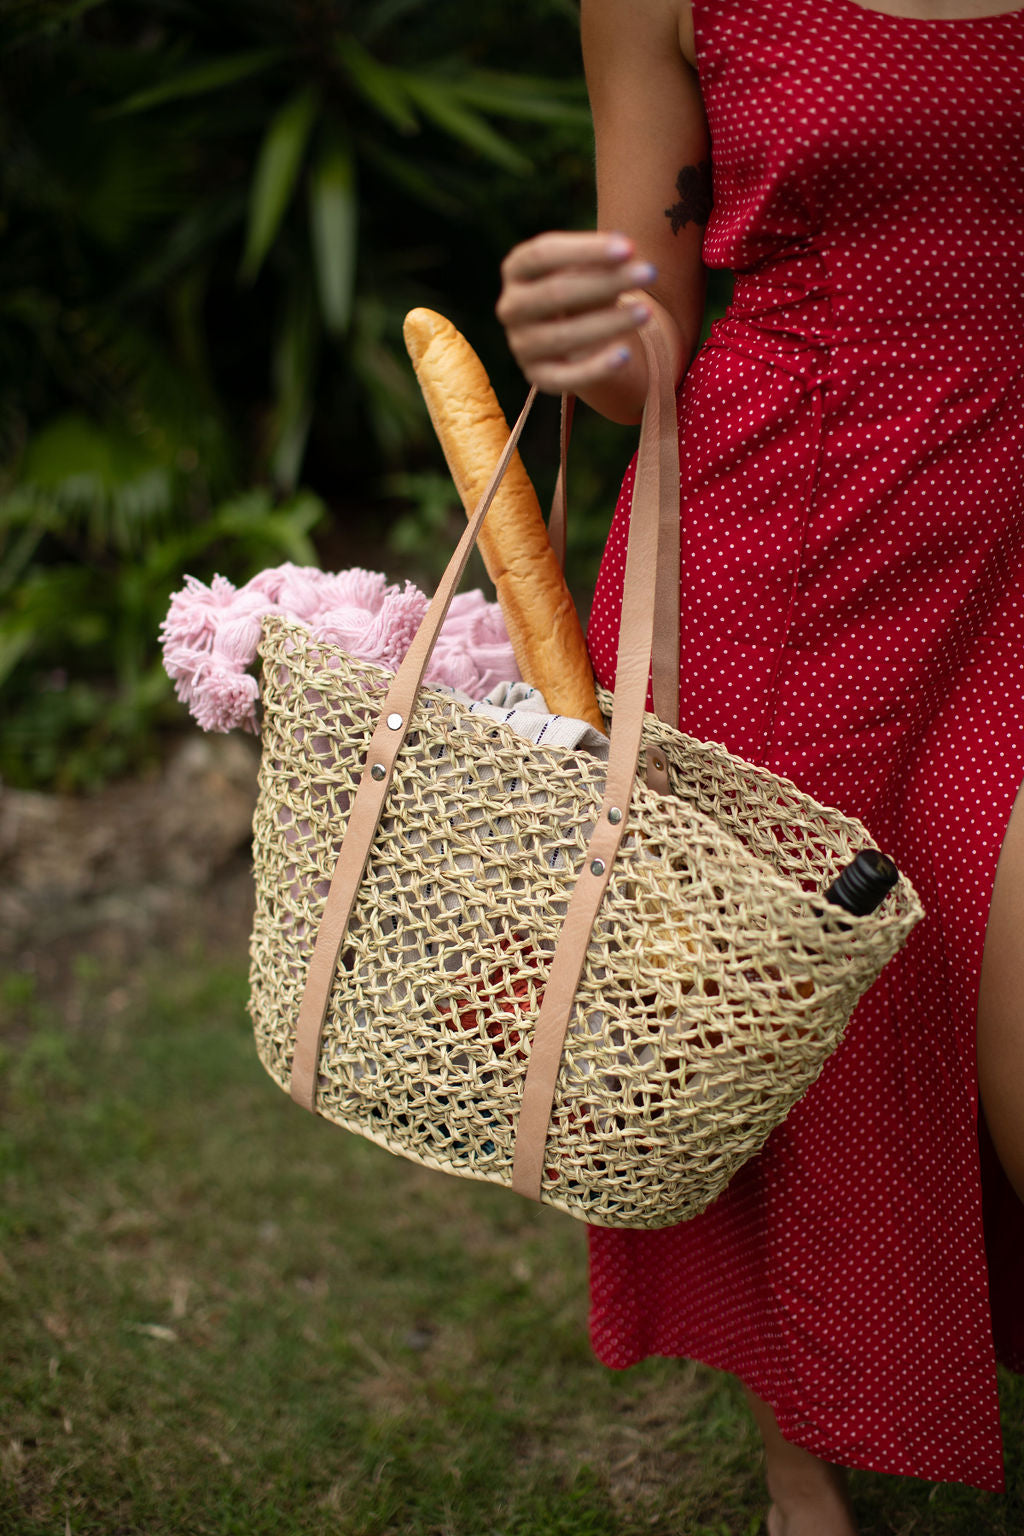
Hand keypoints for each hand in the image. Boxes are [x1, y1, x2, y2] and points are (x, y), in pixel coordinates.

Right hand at [496, 230, 656, 396]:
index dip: (586, 250)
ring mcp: (521, 345)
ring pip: (562, 336)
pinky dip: (595, 367)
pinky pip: (565, 377)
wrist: (574, 333)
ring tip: (646, 311)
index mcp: (516, 269)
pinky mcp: (537, 376)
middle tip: (649, 273)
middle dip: (605, 282)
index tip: (629, 247)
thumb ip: (601, 260)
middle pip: (554, 293)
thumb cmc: (583, 288)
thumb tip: (627, 255)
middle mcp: (510, 307)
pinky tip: (625, 354)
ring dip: (608, 323)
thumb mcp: (588, 267)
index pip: (542, 254)